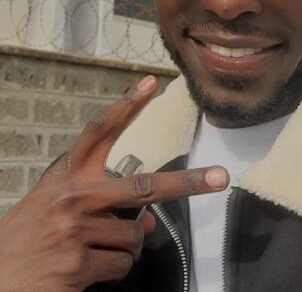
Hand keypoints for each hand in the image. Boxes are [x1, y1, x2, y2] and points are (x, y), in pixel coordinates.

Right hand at [0, 75, 228, 291]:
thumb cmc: (29, 236)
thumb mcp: (58, 208)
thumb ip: (101, 204)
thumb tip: (146, 223)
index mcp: (67, 175)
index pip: (99, 131)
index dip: (127, 105)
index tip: (151, 84)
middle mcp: (74, 196)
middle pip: (143, 186)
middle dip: (186, 182)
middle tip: (219, 176)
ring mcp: (77, 229)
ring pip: (134, 236)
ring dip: (124, 248)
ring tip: (91, 250)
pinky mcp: (78, 263)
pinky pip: (121, 265)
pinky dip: (113, 270)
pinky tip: (85, 270)